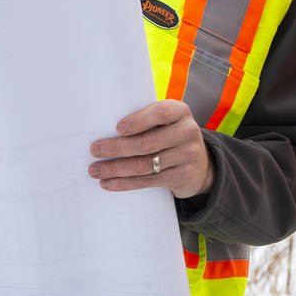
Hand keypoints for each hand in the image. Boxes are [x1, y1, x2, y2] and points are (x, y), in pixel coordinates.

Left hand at [90, 99, 213, 198]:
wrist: (201, 165)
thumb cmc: (169, 137)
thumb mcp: (165, 123)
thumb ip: (144, 120)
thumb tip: (101, 128)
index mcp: (180, 112)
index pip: (161, 113)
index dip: (139, 120)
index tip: (117, 128)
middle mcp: (188, 132)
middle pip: (148, 143)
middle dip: (117, 148)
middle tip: (95, 150)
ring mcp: (188, 155)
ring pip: (145, 164)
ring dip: (116, 168)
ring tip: (96, 170)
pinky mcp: (184, 176)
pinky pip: (149, 181)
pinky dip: (126, 183)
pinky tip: (109, 183)